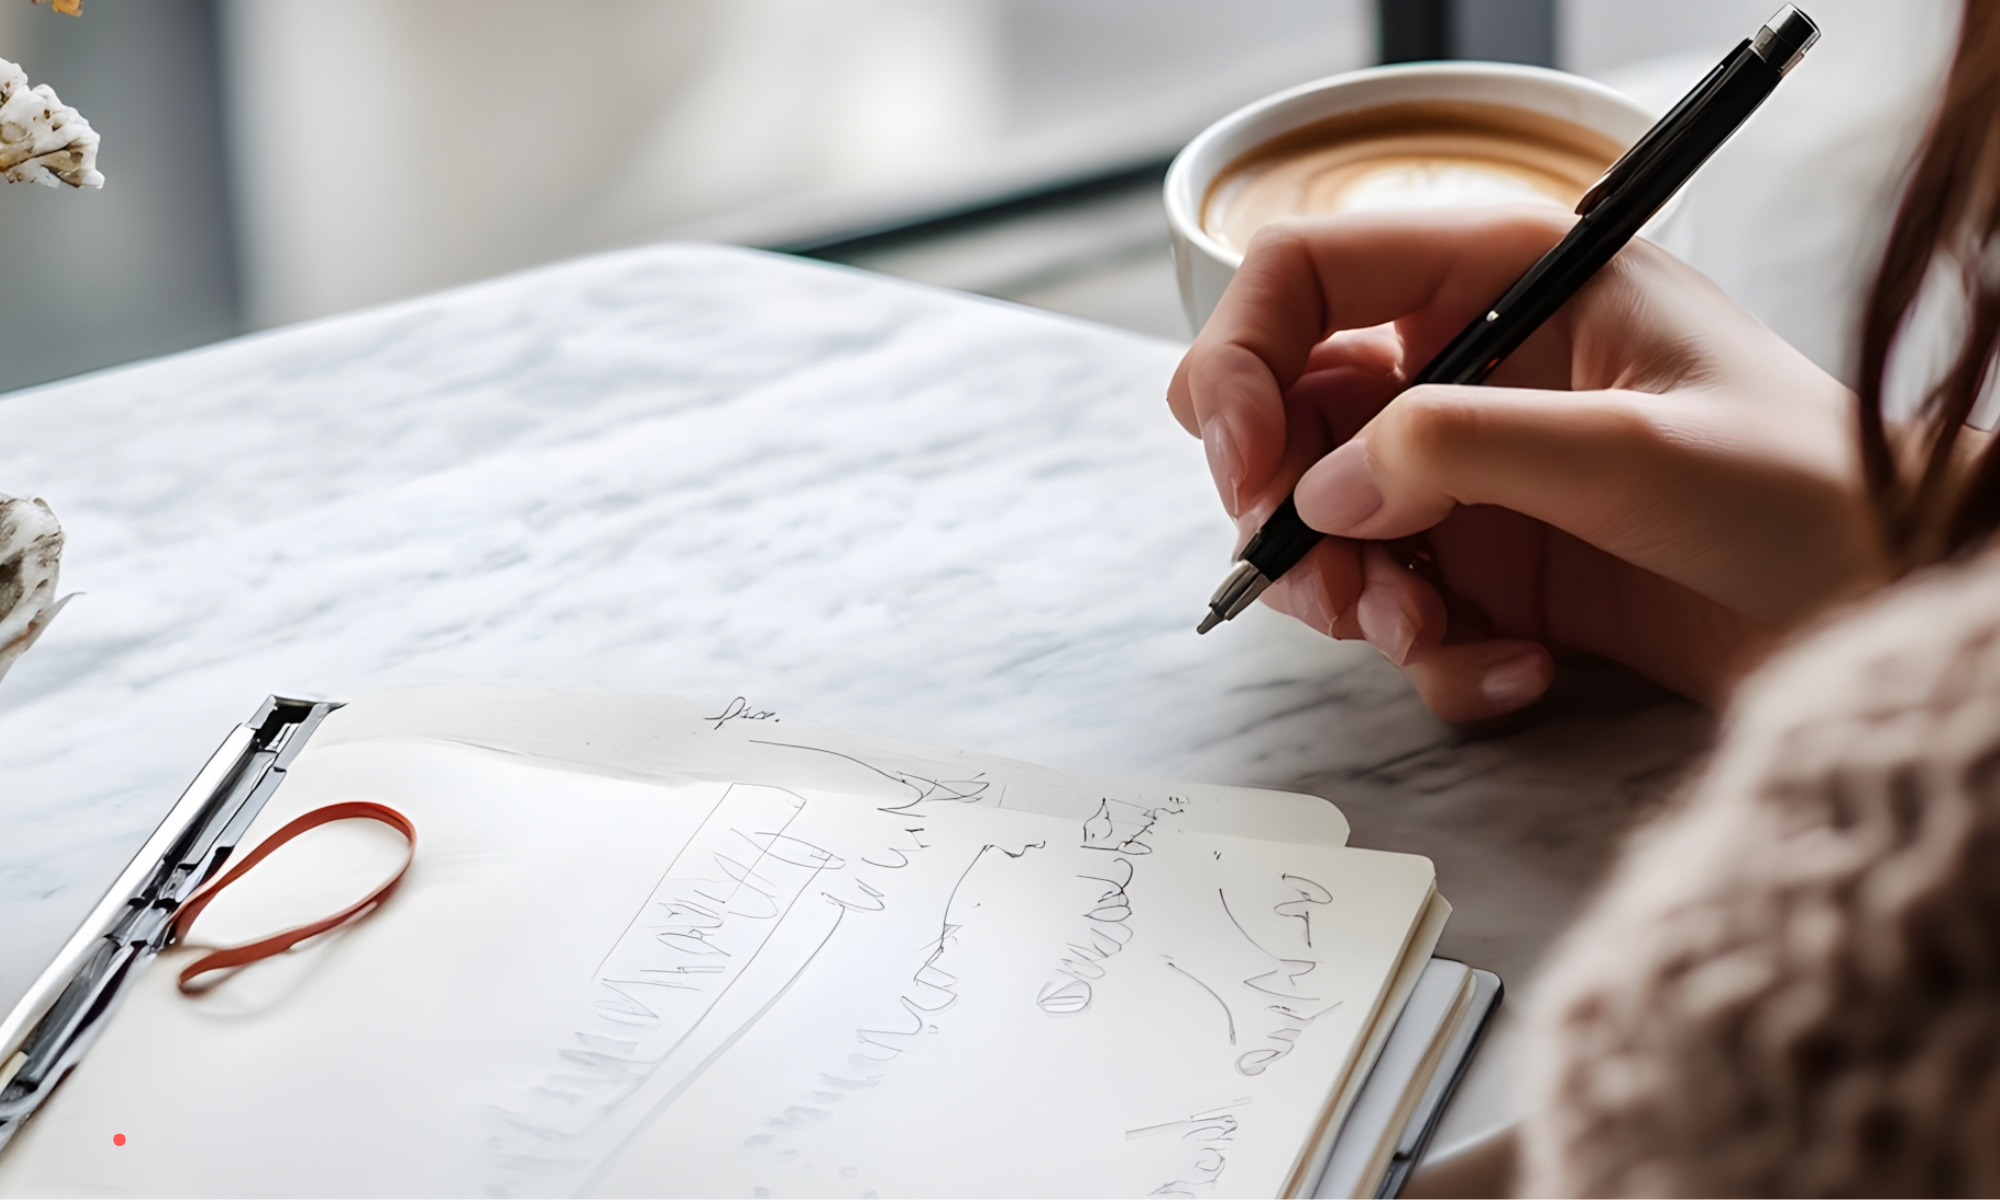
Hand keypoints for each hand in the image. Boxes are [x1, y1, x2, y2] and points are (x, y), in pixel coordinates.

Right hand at [1167, 206, 1881, 720]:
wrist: (1886, 606)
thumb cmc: (1804, 491)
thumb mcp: (1632, 448)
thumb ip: (1458, 448)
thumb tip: (1319, 492)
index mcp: (1504, 278)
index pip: (1305, 273)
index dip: (1242, 358)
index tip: (1248, 466)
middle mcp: (1467, 369)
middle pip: (1288, 414)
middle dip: (1283, 507)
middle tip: (1324, 580)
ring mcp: (1470, 474)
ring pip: (1324, 525)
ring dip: (1352, 595)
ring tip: (1429, 631)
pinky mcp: (1487, 569)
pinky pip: (1397, 612)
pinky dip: (1433, 655)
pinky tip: (1518, 668)